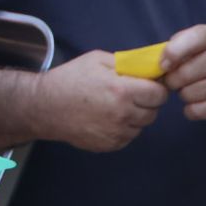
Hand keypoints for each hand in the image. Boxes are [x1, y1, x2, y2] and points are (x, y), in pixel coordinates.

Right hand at [35, 50, 167, 151]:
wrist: (46, 107)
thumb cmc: (70, 79)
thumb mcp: (97, 60)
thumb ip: (126, 63)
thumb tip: (148, 68)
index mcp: (122, 90)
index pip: (159, 94)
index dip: (156, 87)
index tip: (148, 84)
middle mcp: (123, 115)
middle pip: (154, 112)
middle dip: (147, 102)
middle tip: (132, 94)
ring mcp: (116, 133)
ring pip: (142, 125)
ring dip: (136, 116)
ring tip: (117, 105)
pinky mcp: (110, 145)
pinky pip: (129, 136)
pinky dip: (125, 128)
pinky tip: (108, 117)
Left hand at [161, 25, 205, 119]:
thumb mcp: (194, 38)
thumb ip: (174, 46)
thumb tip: (160, 66)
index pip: (187, 43)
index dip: (170, 55)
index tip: (163, 64)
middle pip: (183, 75)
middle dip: (172, 79)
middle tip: (176, 78)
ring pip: (188, 95)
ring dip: (182, 93)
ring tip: (189, 86)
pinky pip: (197, 112)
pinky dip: (190, 109)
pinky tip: (196, 99)